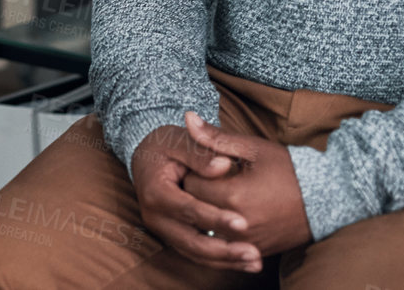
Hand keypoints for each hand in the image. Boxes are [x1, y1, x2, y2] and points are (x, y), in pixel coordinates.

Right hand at [131, 123, 261, 272]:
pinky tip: (243, 261)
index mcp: (155, 192)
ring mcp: (163, 229)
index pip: (188, 209)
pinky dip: (220, 260)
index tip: (243, 223)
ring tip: (255, 262)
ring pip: (195, 253)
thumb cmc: (166, 146)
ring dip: (226, 260)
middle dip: (224, 250)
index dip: (215, 218)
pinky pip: (197, 254)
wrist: (147, 156)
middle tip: (254, 253)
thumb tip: (223, 166)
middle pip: (191, 241)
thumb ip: (201, 153)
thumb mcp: (180, 141)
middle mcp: (155, 216)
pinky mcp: (173, 236)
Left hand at [180, 110, 311, 257]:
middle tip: (212, 178)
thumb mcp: (252, 148)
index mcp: (234, 195)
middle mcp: (237, 224)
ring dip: (209, 211)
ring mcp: (247, 241)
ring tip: (224, 193)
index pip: (190, 184)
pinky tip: (235, 210)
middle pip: (195, 207)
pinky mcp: (256, 251)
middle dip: (198, 191)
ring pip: (209, 227)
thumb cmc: (288, 169)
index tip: (203, 164)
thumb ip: (215, 137)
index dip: (193, 171)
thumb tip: (187, 119)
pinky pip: (227, 241)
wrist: (326, 198)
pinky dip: (224, 227)